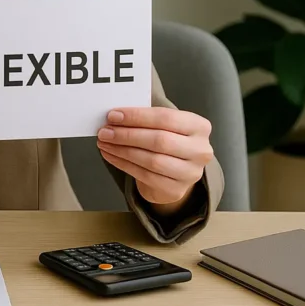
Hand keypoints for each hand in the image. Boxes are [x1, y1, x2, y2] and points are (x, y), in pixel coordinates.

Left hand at [97, 107, 212, 211]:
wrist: (176, 173)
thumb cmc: (168, 141)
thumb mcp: (164, 125)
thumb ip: (146, 119)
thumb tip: (115, 116)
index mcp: (199, 127)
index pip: (166, 117)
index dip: (137, 116)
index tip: (113, 115)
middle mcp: (200, 150)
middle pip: (159, 140)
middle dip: (127, 135)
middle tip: (105, 131)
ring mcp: (190, 172)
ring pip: (151, 160)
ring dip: (122, 150)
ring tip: (104, 143)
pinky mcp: (176, 190)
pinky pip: (145, 176)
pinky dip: (123, 164)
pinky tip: (111, 155)